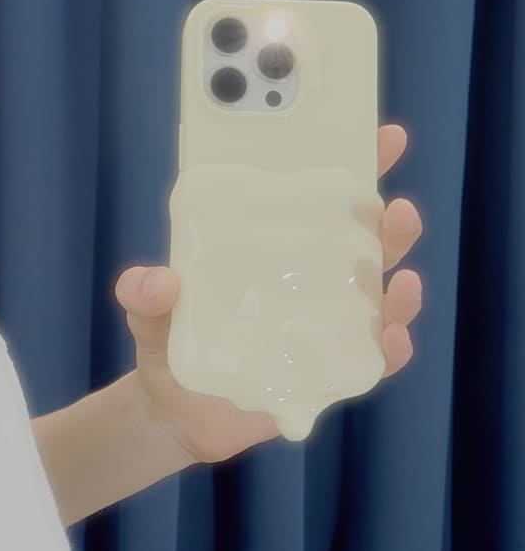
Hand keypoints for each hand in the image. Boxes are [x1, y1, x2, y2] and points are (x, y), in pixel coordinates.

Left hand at [114, 126, 423, 444]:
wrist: (176, 415)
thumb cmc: (171, 343)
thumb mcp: (150, 312)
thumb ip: (146, 294)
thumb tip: (153, 282)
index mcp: (277, 243)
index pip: (326, 196)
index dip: (361, 162)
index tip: (383, 135)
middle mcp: (315, 278)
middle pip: (371, 243)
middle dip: (392, 222)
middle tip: (395, 209)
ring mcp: (331, 325)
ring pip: (384, 297)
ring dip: (401, 288)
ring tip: (403, 280)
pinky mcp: (335, 372)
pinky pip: (376, 359)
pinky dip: (392, 349)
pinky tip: (392, 340)